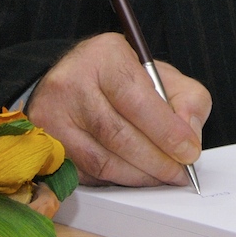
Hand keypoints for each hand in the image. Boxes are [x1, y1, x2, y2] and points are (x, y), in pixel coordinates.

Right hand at [25, 33, 211, 186]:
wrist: (72, 81)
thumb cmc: (121, 80)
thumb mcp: (162, 75)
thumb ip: (188, 100)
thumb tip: (189, 137)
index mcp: (105, 56)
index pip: (138, 100)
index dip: (167, 132)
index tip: (189, 152)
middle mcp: (71, 82)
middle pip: (118, 134)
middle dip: (156, 160)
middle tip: (179, 173)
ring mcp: (51, 115)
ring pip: (100, 160)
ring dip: (137, 176)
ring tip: (161, 177)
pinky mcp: (46, 143)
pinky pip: (85, 173)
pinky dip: (115, 180)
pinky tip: (134, 176)